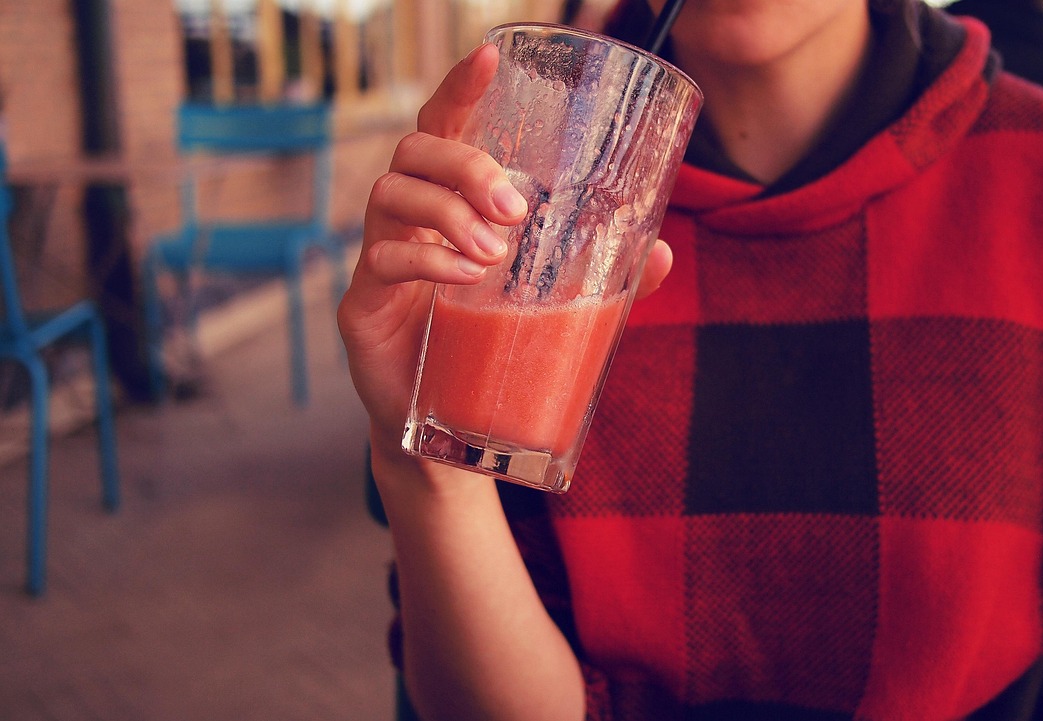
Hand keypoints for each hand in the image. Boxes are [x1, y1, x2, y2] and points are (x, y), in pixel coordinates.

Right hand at [338, 42, 671, 463]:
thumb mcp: (551, 309)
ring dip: (450, 212)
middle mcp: (409, 218)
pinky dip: (426, 260)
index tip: (489, 56)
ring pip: (392, 194)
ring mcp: (378, 256)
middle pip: (415, 149)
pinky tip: (465, 279)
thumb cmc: (492, 347)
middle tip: (516, 208)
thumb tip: (662, 253)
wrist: (444, 430)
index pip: (445, 124)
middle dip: (467, 165)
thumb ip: (604, 279)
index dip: (460, 86)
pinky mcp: (362, 303)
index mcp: (450, 202)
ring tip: (495, 254)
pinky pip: (382, 259)